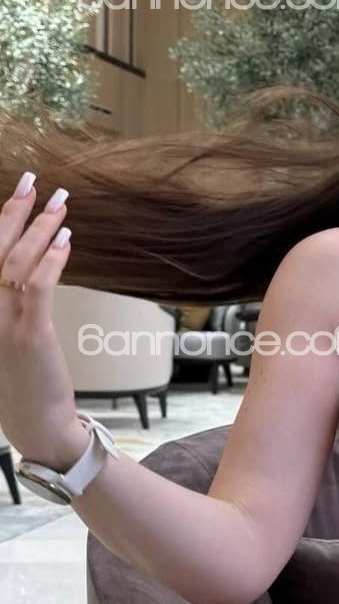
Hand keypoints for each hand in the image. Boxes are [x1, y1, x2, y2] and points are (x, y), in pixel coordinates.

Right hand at [0, 173, 88, 468]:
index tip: (19, 190)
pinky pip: (38, 287)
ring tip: (60, 204)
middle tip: (34, 180)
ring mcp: (0, 324)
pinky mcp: (27, 336)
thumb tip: (30, 257)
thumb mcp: (7, 332)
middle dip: (14, 209)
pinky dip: (52, 259)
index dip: (1, 218)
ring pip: (16, 262)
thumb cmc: (23, 378)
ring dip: (40, 228)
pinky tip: (67, 241)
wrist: (34, 423)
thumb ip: (12, 296)